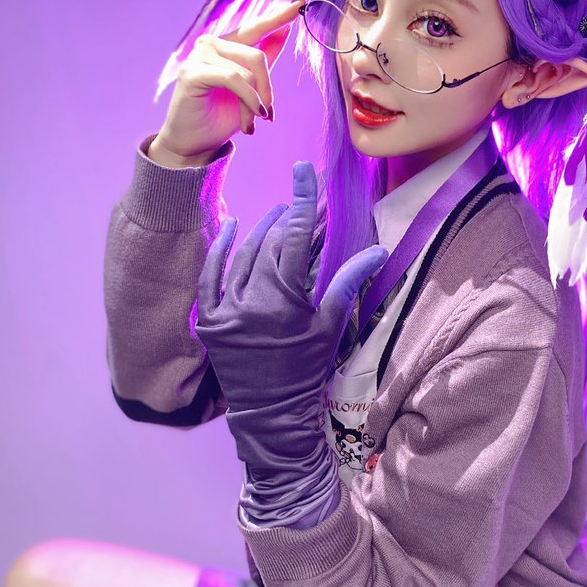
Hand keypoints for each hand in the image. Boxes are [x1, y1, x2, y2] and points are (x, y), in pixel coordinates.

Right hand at [151, 0, 305, 164]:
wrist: (196, 143)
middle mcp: (211, 43)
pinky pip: (233, 78)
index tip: (301, 1)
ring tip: (254, 122)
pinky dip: (247, 100)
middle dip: (268, 88)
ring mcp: (199, 55)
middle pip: (257, 55)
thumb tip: (286, 29)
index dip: (278, 16)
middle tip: (269, 115)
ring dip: (256, 102)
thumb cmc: (221, 115)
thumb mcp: (252, 87)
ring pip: (247, 70)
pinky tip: (251, 119)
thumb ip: (265, 58)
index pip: (256, 27)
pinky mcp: (192, 72)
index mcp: (226, 45)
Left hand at [195, 161, 387, 417]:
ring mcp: (225, 310)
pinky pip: (210, 276)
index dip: (301, 200)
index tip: (304, 170)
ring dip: (260, 231)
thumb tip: (378, 251)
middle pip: (270, 243)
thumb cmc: (307, 371)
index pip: (296, 237)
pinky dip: (221, 250)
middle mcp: (251, 301)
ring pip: (242, 256)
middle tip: (300, 203)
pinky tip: (231, 226)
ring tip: (276, 216)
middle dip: (287, 218)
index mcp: (284, 300)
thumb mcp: (330, 326)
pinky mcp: (208, 320)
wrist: (271, 415)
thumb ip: (348, 282)